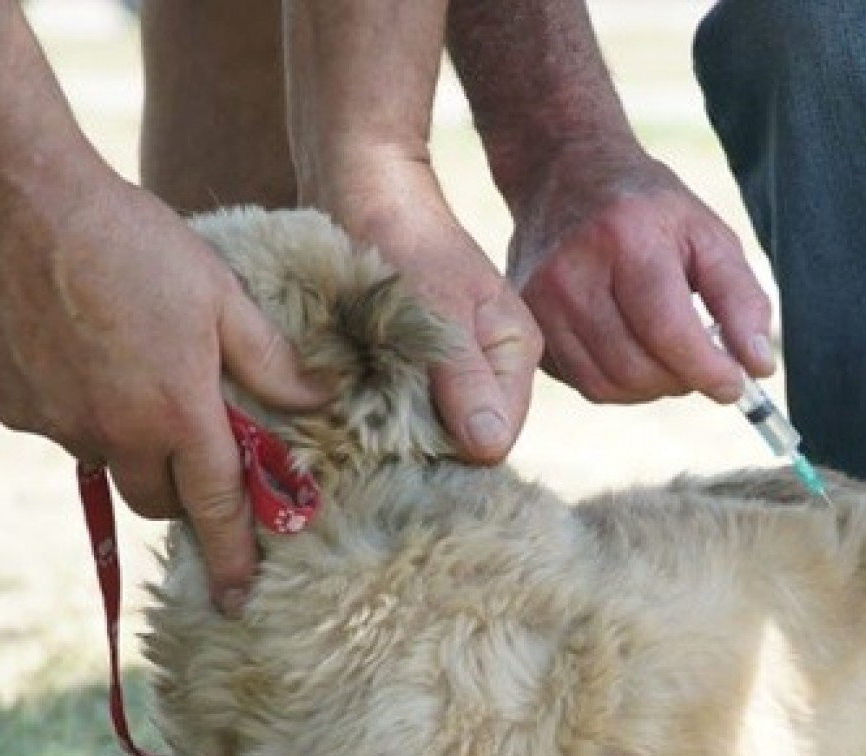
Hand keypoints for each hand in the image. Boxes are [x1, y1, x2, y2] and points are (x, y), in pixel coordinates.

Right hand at [0, 176, 328, 614]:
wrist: (20, 206)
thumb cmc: (133, 242)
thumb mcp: (220, 294)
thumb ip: (270, 360)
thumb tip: (320, 399)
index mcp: (178, 413)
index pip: (216, 506)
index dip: (231, 555)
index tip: (236, 599)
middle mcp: (117, 434)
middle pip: (156, 498)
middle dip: (177, 485)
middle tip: (185, 434)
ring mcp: (59, 425)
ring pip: (104, 460)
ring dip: (123, 437)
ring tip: (123, 361)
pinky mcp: (12, 408)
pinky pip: (57, 426)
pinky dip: (72, 405)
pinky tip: (73, 345)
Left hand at [314, 160, 543, 462]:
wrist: (360, 195)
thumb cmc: (403, 240)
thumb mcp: (437, 308)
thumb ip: (463, 376)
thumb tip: (490, 446)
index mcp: (515, 355)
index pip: (498, 438)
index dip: (454, 450)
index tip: (402, 438)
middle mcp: (491, 372)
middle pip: (464, 442)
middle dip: (421, 441)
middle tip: (372, 424)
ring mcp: (452, 374)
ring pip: (429, 431)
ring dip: (391, 428)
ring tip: (358, 410)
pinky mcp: (414, 371)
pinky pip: (400, 413)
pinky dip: (374, 412)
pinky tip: (350, 401)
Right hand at [506, 152, 772, 403]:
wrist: (564, 177)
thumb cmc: (648, 210)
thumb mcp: (707, 234)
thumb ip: (741, 298)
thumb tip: (758, 365)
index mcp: (625, 237)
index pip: (668, 331)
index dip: (708, 370)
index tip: (735, 384)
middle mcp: (572, 272)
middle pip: (636, 367)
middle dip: (682, 379)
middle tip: (701, 362)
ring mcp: (540, 302)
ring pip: (607, 386)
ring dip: (651, 387)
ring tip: (668, 357)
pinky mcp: (530, 326)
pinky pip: (583, 384)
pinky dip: (619, 384)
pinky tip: (632, 351)